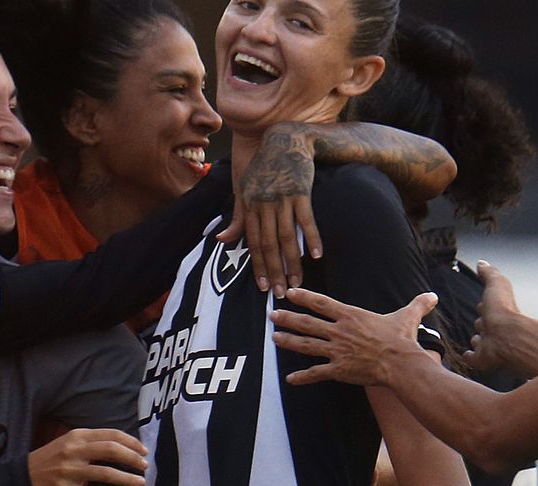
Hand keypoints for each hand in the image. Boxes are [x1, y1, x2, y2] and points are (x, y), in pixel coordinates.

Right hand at [27, 429, 148, 485]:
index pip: (110, 434)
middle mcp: (74, 451)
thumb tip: (122, 448)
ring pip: (105, 473)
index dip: (131, 442)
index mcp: (76, 436)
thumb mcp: (68, 443)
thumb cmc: (49, 461)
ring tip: (140, 482)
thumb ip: (90, 443)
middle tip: (145, 466)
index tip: (143, 451)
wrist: (21, 479)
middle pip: (110, 450)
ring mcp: (70, 471)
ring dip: (127, 478)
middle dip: (132, 458)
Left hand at [217, 123, 323, 297]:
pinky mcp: (300, 191)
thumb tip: (220, 240)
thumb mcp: (244, 190)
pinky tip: (316, 255)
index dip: (257, 266)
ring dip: (292, 262)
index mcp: (249, 206)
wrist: (284, 140)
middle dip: (274, 271)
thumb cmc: (263, 168)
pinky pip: (306, 219)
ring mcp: (282, 198)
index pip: (252, 243)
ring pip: (287, 237)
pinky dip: (312, 238)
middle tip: (280, 292)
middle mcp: (263, 204)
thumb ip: (236, 218)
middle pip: (268, 244)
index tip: (262, 286)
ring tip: (297, 281)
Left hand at [270, 288, 437, 385]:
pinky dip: (303, 377)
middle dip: (288, 318)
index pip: (322, 303)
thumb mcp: (408, 317)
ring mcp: (337, 351)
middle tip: (272, 315)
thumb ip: (418, 305)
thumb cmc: (402, 340)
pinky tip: (290, 379)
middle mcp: (339, 331)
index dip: (304, 297)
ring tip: (274, 338)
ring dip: (288, 341)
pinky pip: (316, 373)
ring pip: (306, 345)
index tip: (290, 293)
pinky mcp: (338, 370)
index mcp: (351, 315)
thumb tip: (433, 296)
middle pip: (307, 323)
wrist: (400, 364)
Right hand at [464, 261, 522, 373]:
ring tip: (475, 339)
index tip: (482, 303)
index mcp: (498, 310)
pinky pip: (473, 358)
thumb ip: (489, 273)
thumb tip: (483, 263)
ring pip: (480, 341)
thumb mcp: (497, 283)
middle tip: (479, 322)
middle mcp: (495, 328)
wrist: (507, 338)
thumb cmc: (503, 312)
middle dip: (481, 323)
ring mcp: (488, 344)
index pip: (488, 306)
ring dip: (477, 340)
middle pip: (484, 324)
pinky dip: (470, 357)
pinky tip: (468, 356)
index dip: (485, 304)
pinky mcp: (481, 359)